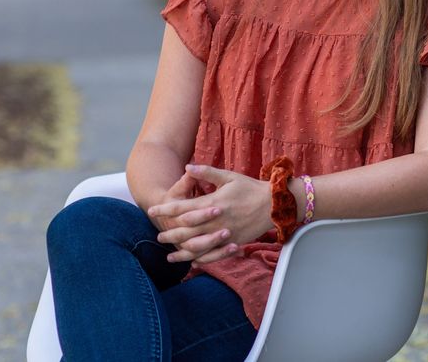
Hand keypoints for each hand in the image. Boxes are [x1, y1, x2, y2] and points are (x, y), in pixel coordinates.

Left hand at [148, 164, 273, 265]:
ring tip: (168, 255)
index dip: (166, 209)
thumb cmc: (250, 188)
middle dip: (170, 233)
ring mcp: (225, 234)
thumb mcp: (228, 176)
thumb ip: (206, 172)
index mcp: (213, 202)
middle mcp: (216, 221)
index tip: (153, 210)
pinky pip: (214, 254)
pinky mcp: (233, 242)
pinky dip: (201, 259)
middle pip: (186, 230)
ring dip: (181, 251)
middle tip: (157, 236)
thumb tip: (187, 166)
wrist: (274, 204)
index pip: (183, 208)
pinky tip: (191, 261)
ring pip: (198, 246)